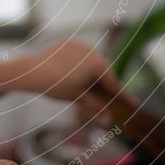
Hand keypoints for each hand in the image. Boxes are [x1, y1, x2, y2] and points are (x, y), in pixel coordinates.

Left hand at [14, 39, 137, 127]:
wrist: (31, 71)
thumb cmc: (56, 86)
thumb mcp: (78, 98)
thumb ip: (96, 108)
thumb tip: (109, 121)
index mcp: (97, 64)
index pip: (114, 83)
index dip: (123, 95)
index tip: (133, 103)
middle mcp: (92, 51)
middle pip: (105, 71)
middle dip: (108, 85)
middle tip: (112, 98)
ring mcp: (80, 45)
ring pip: (93, 62)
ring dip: (95, 74)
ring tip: (93, 87)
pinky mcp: (68, 43)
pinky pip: (81, 55)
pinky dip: (83, 65)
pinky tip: (78, 75)